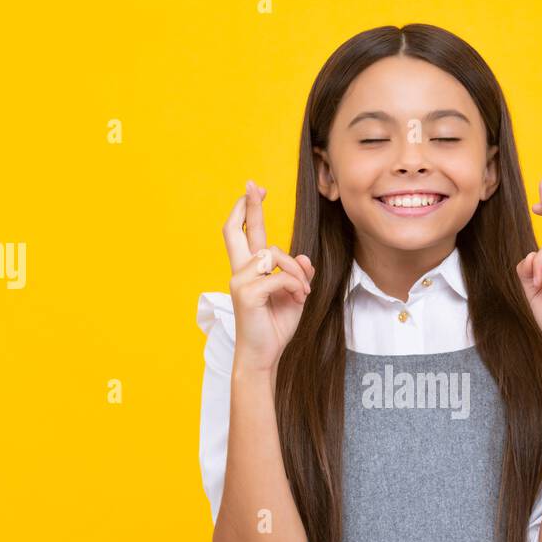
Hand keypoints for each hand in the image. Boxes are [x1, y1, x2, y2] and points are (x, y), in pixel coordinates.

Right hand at [221, 179, 313, 373]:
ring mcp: (240, 281)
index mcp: (250, 270)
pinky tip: (298, 300)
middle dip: (248, 206)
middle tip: (254, 185)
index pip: (246, 234)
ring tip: (302, 292)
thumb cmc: (275, 328)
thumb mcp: (294, 296)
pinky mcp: (245, 294)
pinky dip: (295, 287)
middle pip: (237, 231)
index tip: (255, 189)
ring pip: (274, 255)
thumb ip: (298, 275)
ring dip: (296, 272)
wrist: (264, 356)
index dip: (248, 210)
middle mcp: (240, 272)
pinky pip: (279, 278)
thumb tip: (304, 257)